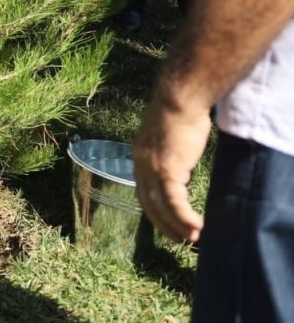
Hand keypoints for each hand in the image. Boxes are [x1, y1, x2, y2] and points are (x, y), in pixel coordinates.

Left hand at [132, 91, 210, 242]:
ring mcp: (153, 168)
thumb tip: (182, 158)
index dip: (154, 207)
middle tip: (178, 237)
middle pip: (148, 201)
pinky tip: (196, 226)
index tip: (167, 220)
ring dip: (176, 225)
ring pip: (161, 206)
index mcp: (139, 154)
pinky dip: (184, 217)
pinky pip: (174, 202)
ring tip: (191, 237)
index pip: (143, 188)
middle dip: (163, 222)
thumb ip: (171, 149)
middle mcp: (141, 163)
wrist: (180, 98)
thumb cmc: (181, 111)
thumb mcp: (170, 135)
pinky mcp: (168, 170)